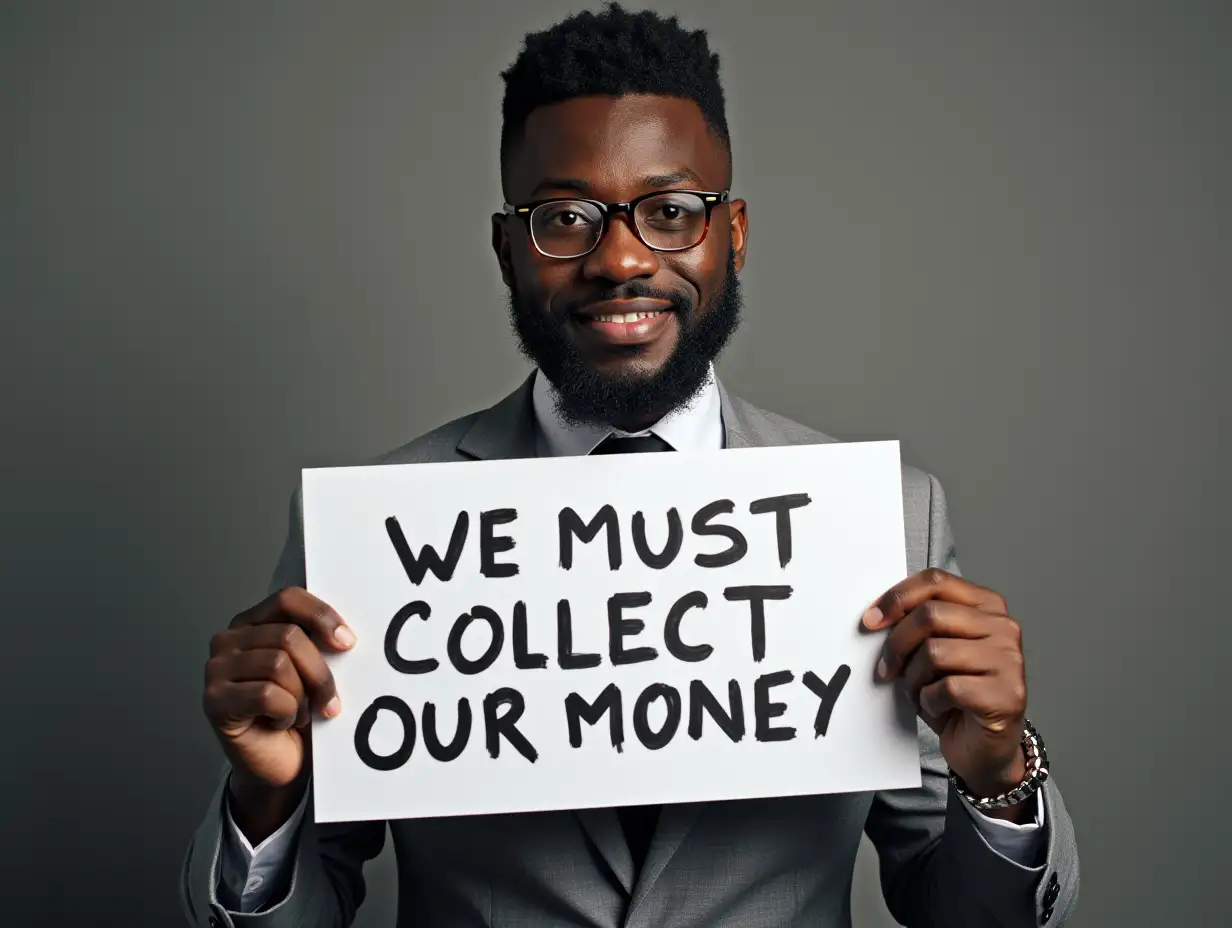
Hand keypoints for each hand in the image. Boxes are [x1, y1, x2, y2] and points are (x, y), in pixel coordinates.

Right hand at [203, 587, 354, 793]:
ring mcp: (216, 669)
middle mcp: (228, 640)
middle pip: (289, 636)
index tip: (348, 642)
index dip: (322, 616)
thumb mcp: (310, 670)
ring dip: (301, 696)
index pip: (288, 599)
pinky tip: (280, 723)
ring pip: (279, 664)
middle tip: (330, 700)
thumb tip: (345, 634)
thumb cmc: (296, 713)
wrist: (280, 765)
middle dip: (319, 672)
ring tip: (299, 712)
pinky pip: (267, 695)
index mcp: (252, 622)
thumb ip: (317, 643)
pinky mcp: (214, 700)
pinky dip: (285, 712)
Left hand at [863, 569, 1026, 800]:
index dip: (897, 597)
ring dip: (913, 679)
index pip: (935, 581)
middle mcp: (1004, 628)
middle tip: (887, 669)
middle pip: (930, 615)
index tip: (871, 620)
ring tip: (919, 693)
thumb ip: (920, 625)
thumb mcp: (937, 649)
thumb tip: (877, 616)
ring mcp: (1009, 661)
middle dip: (897, 644)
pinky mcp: (1005, 695)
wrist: (985, 748)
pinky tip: (937, 708)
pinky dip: (928, 701)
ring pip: (934, 652)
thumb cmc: (957, 696)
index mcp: (988, 606)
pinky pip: (946, 687)